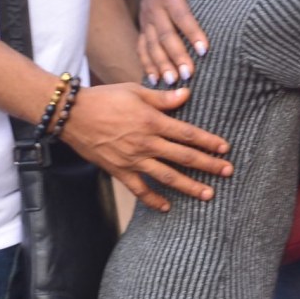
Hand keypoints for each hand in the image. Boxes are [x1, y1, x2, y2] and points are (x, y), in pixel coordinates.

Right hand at [61, 83, 231, 212]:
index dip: (208, 141)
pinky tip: (167, 207)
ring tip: (208, 194)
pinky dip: (153, 200)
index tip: (225, 149)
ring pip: (166, 176)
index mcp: (152, 121)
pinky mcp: (118, 171)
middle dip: (208, 165)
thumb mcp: (136, 91)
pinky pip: (139, 189)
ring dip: (189, 186)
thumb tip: (188, 94)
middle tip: (228, 172)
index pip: (187, 134)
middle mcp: (145, 143)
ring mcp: (132, 160)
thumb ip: (163, 98)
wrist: (71, 115)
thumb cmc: (105, 98)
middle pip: (183, 157)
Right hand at [136, 0, 230, 85]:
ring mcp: (145, 20)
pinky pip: (141, 48)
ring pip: (151, 45)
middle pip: (165, 35)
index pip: (181, 15)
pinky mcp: (142, 28)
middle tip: (189, 74)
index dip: (192, 32)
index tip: (205, 49)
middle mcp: (154, 8)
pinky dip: (146, 65)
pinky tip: (154, 81)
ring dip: (161, 64)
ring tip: (173, 81)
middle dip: (176, 55)